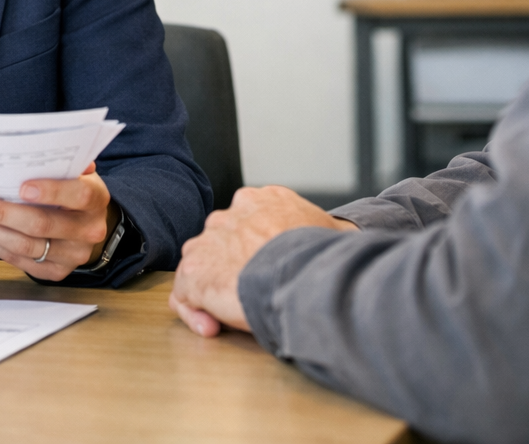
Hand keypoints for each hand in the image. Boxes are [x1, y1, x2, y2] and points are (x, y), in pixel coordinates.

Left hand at [0, 161, 113, 280]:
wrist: (87, 226)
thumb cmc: (74, 193)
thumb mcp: (77, 173)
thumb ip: (64, 163)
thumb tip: (41, 149)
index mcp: (96, 200)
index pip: (79, 195)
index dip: (52, 191)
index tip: (22, 187)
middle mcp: (88, 231)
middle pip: (43, 224)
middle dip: (5, 214)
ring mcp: (72, 255)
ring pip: (27, 246)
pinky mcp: (56, 271)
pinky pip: (20, 261)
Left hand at [170, 185, 356, 336]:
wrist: (301, 273)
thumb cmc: (321, 256)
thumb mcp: (330, 231)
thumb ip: (321, 231)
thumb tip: (344, 238)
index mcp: (261, 201)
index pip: (245, 224)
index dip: (252, 252)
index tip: (265, 274)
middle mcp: (230, 215)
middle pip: (220, 244)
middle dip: (230, 270)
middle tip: (249, 296)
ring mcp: (208, 242)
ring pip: (200, 267)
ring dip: (211, 292)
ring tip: (229, 318)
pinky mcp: (195, 270)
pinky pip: (185, 294)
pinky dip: (195, 313)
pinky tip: (214, 327)